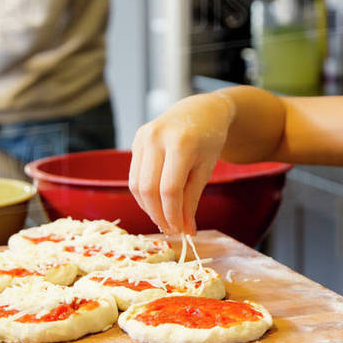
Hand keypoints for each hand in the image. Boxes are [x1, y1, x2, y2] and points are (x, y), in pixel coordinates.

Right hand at [128, 92, 234, 235]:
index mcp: (180, 143)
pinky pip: (134, 175)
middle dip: (158, 214)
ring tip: (163, 219)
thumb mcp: (206, 170)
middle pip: (148, 189)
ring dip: (148, 207)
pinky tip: (156, 203)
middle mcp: (157, 137)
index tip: (180, 231)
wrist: (202, 111)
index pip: (169, 189)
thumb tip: (185, 231)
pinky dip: (143, 194)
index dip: (172, 214)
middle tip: (170, 230)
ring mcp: (143, 137)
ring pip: (136, 184)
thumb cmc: (209, 140)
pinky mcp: (136, 140)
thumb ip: (193, 200)